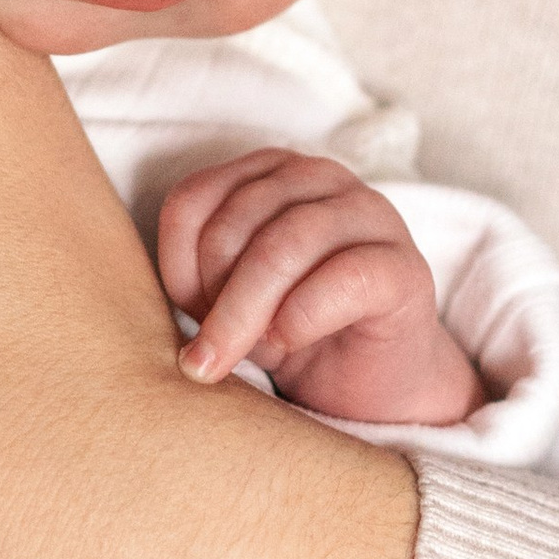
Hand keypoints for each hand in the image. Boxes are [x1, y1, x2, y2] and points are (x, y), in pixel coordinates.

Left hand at [159, 152, 480, 424]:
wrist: (375, 384)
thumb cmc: (294, 332)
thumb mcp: (231, 300)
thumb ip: (198, 280)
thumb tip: (155, 305)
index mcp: (269, 174)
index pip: (195, 196)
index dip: (177, 261)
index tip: (186, 316)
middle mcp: (319, 178)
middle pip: (238, 221)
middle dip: (213, 297)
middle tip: (208, 354)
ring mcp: (369, 215)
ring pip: (285, 243)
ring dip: (247, 312)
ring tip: (238, 356)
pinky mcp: (404, 267)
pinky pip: (344, 278)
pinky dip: (302, 317)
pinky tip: (290, 344)